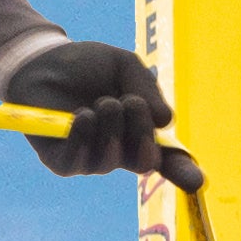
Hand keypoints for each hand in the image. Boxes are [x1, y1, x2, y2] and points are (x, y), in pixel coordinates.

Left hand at [0, 35, 170, 179]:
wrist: (41, 59)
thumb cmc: (86, 64)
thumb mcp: (124, 65)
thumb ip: (146, 88)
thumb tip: (166, 121)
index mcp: (138, 131)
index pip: (166, 159)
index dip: (184, 172)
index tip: (198, 182)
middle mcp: (118, 149)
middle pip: (144, 161)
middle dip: (141, 132)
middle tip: (130, 101)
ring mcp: (90, 159)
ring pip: (111, 160)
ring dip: (111, 128)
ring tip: (102, 102)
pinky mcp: (62, 162)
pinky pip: (78, 163)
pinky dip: (84, 138)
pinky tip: (82, 116)